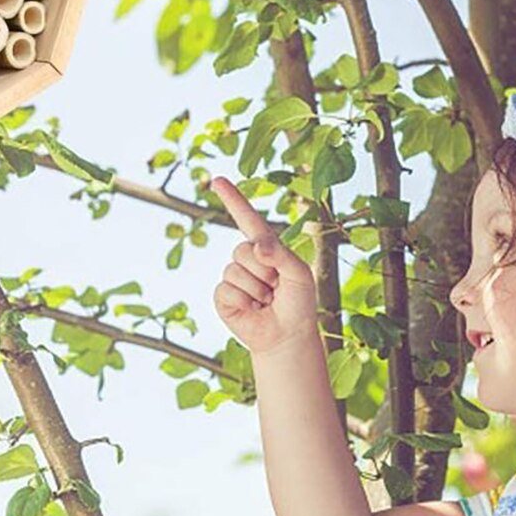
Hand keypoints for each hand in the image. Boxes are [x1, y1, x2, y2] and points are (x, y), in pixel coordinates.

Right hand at [209, 176, 318, 355]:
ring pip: (236, 271)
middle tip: (276, 288)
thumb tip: (255, 246)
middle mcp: (246, 258)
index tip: (216, 179)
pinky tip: (253, 310)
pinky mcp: (223, 297)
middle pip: (243, 249)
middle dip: (264, 271)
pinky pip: (227, 290)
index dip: (232, 198)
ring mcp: (233, 277)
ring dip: (257, 290)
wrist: (288, 336)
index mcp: (266, 247)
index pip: (246, 217)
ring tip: (267, 301)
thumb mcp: (298, 273)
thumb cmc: (299, 302)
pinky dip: (244, 302)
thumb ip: (279, 253)